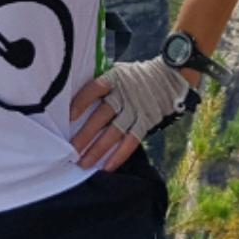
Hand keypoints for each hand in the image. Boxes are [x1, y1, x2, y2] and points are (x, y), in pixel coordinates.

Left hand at [68, 57, 191, 171]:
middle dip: (84, 135)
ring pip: (113, 133)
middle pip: (101, 116)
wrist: (170, 76)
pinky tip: (107, 166)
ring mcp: (136, 110)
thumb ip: (103, 83)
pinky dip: (119, 155)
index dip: (81, 103)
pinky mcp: (146, 122)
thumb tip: (79, 98)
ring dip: (98, 149)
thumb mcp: (119, 72)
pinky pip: (131, 141)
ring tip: (84, 163)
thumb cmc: (138, 76)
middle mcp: (124, 96)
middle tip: (71, 151)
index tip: (68, 117)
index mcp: (114, 79)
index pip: (94, 90)